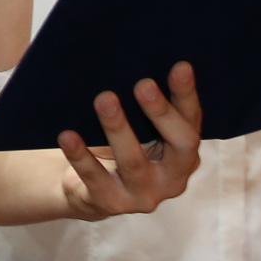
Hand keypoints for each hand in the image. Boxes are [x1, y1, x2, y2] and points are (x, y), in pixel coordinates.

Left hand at [58, 63, 202, 219]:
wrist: (91, 190)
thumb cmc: (123, 147)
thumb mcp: (141, 129)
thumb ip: (147, 105)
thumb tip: (138, 56)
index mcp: (185, 152)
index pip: (192, 121)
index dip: (186, 95)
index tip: (180, 67)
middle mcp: (173, 177)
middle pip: (179, 144)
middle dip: (161, 112)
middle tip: (143, 84)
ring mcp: (144, 194)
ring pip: (134, 162)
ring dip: (118, 128)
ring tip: (104, 99)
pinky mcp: (112, 203)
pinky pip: (95, 178)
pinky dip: (81, 156)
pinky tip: (68, 135)